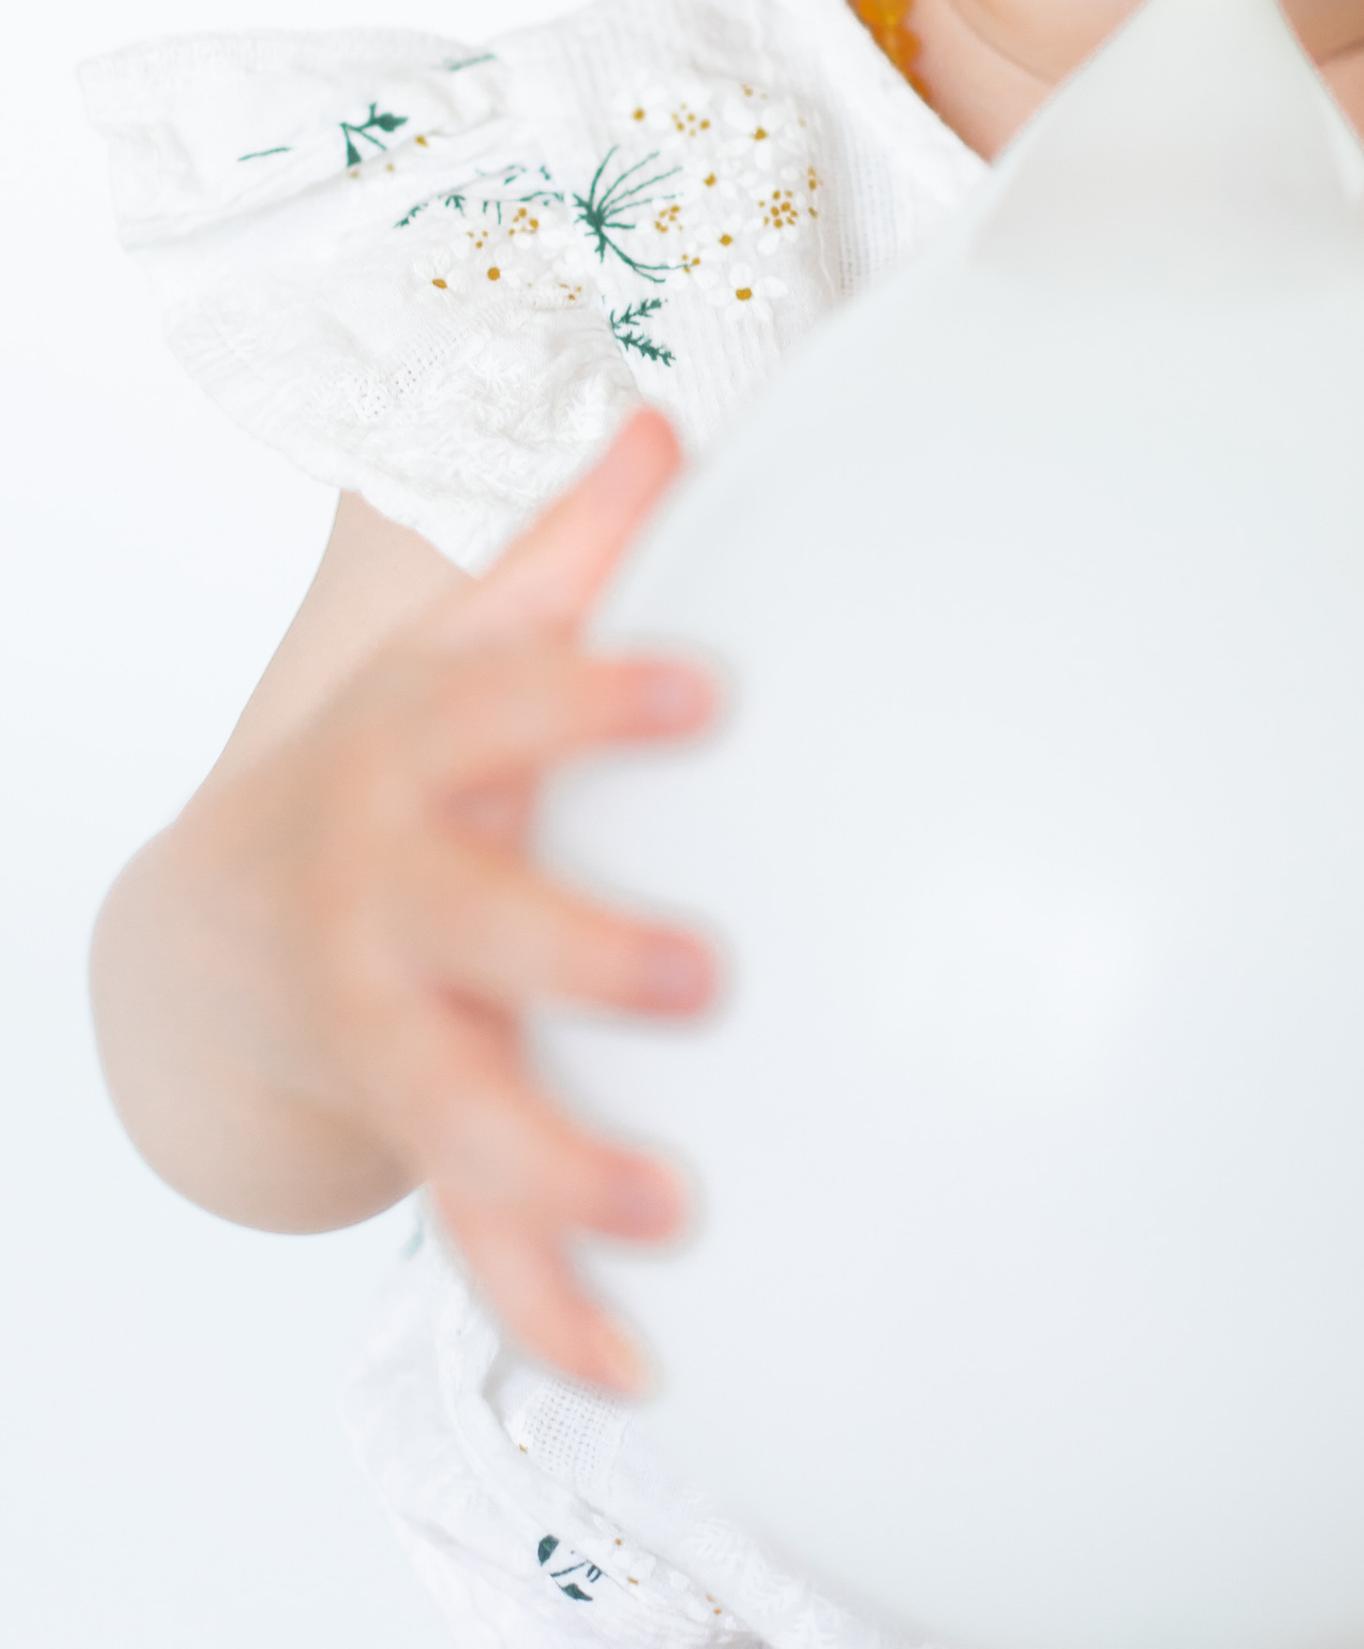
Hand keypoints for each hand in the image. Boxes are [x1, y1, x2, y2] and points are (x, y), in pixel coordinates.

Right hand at [189, 414, 715, 1386]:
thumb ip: (580, 544)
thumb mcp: (470, 637)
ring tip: (670, 1207)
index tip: (705, 692)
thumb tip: (671, 416)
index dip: (597, 697)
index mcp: (422, 757)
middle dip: (573, 953)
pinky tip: (644, 1368)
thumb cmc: (409, 754)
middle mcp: (397, 903)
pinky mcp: (416, 1139)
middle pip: (474, 929)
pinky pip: (472, 1243)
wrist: (237, 917)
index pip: (509, 709)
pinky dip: (548, 1317)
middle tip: (702, 976)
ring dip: (558, 1169)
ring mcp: (396, 1034)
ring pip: (456, 1112)